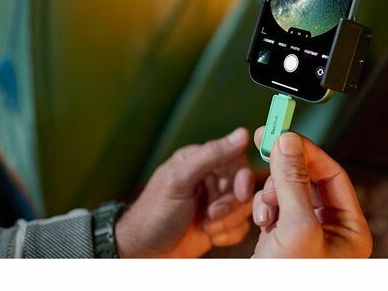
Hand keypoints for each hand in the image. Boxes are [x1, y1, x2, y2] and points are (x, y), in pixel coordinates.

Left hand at [115, 127, 253, 257]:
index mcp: (200, 161)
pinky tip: (210, 236)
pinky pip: (240, 227)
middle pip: (243, 186)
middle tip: (211, 215)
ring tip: (205, 227)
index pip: (237, 159)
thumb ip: (211, 155)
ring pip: (244, 208)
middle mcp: (210, 180)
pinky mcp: (219, 224)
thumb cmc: (155, 213)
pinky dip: (228, 234)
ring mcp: (215, 203)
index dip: (242, 178)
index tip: (240, 193)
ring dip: (227, 221)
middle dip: (231, 205)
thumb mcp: (180, 180)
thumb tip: (243, 133)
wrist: (143, 253)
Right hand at [251, 127, 371, 257]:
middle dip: (285, 171)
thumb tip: (288, 142)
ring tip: (266, 206)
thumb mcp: (296, 228)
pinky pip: (274, 208)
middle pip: (308, 179)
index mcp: (349, 230)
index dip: (308, 152)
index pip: (334, 174)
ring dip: (271, 192)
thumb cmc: (290, 282)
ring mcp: (305, 235)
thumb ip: (293, 182)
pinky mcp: (282, 239)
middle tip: (267, 146)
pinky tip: (262, 221)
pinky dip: (263, 208)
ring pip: (288, 191)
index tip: (284, 134)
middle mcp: (330, 230)